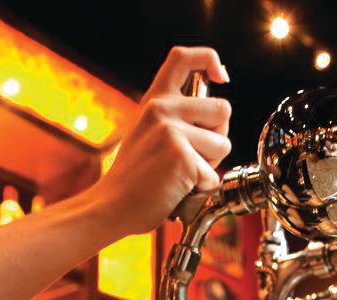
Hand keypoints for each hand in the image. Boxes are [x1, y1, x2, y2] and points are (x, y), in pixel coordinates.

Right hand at [90, 46, 231, 235]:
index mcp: (155, 99)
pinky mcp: (182, 157)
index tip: (220, 78)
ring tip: (181, 173)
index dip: (210, 60)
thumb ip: (175, 115)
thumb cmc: (134, 176)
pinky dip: (201, 188)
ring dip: (210, 165)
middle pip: (222, 109)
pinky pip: (214, 174)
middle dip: (218, 136)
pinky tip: (177, 188)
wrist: (112, 205)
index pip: (184, 58)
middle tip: (193, 155)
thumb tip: (219, 115)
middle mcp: (162, 109)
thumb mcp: (147, 131)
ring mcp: (172, 132)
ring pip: (224, 145)